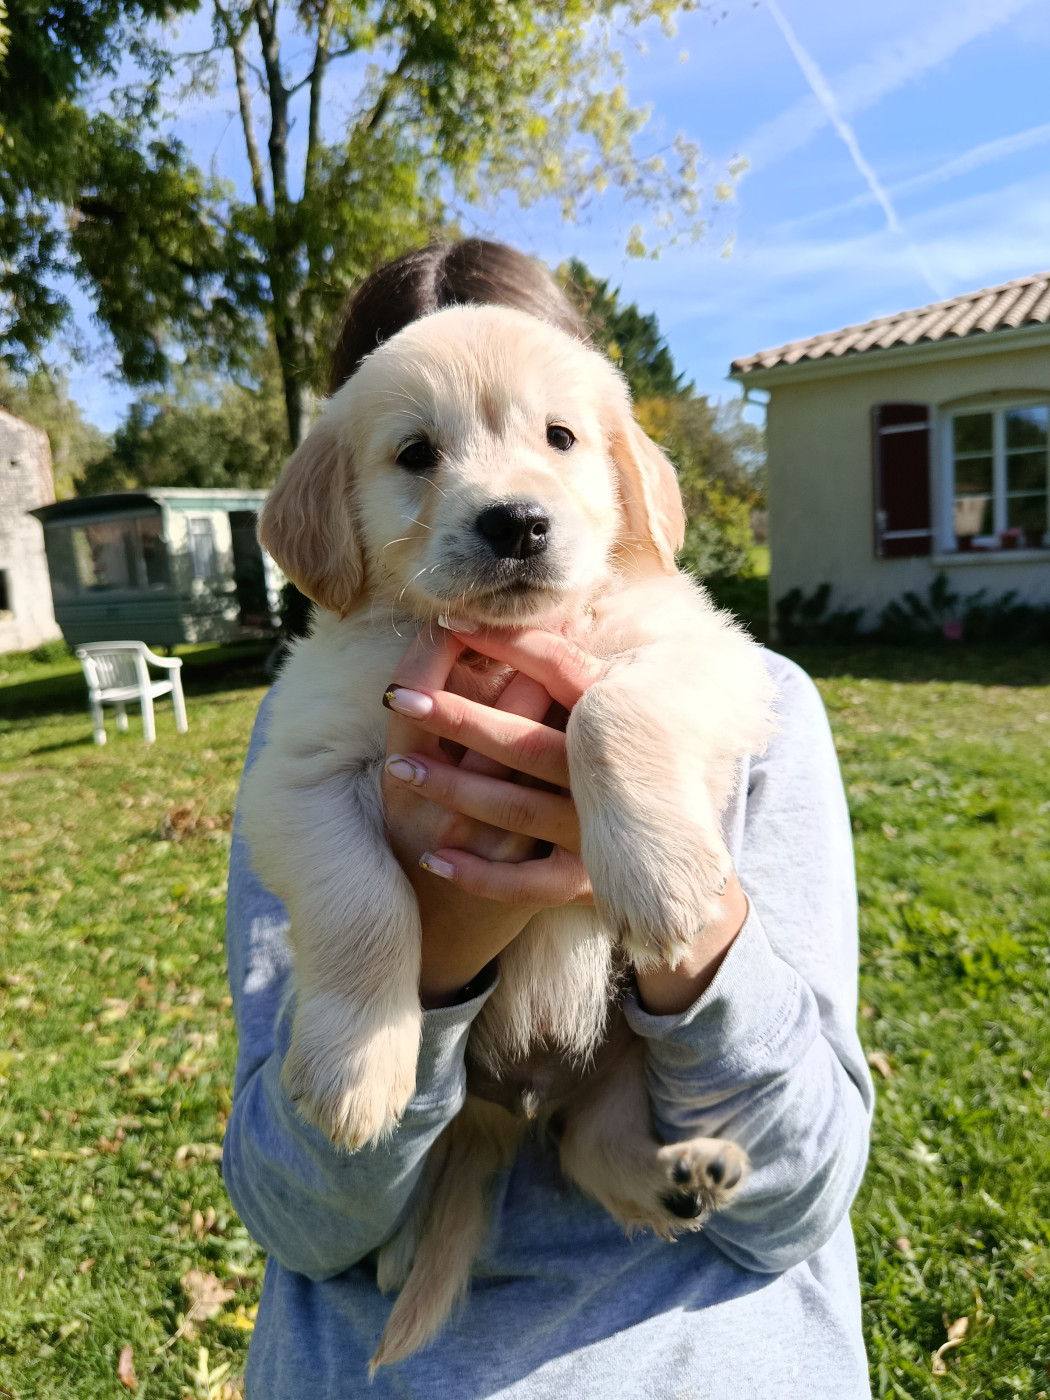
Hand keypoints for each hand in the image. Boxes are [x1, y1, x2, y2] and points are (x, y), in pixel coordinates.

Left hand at [383, 620, 747, 1013]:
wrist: (674, 863)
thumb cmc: (622, 766)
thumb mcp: (608, 713)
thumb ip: (574, 675)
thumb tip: (538, 606)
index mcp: (611, 721)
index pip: (557, 668)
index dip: (505, 643)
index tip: (448, 623)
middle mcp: (607, 775)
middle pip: (524, 741)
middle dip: (459, 718)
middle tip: (401, 696)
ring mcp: (599, 830)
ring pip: (517, 808)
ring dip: (453, 789)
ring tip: (401, 768)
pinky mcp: (589, 880)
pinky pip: (530, 883)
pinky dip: (480, 874)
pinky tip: (434, 857)